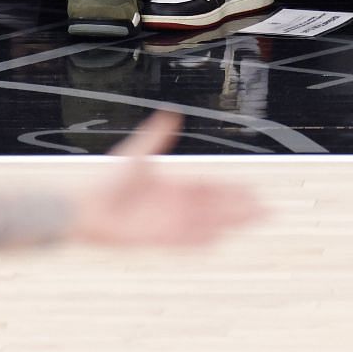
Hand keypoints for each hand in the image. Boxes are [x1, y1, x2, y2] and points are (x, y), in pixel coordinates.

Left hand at [70, 113, 262, 248]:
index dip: (230, 189)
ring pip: (207, 223)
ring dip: (228, 222)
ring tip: (250, 222)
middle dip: (239, 208)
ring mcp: (169, 222)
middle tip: (265, 209)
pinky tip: (219, 238)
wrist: (87, 208)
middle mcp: (175, 205)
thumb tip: (171, 112)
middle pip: (215, 207)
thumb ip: (155, 135)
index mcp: (173, 185)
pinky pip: (186, 239)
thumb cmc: (108, 181)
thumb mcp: (137, 154)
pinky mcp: (159, 236)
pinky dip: (202, 238)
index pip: (209, 188)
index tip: (251, 189)